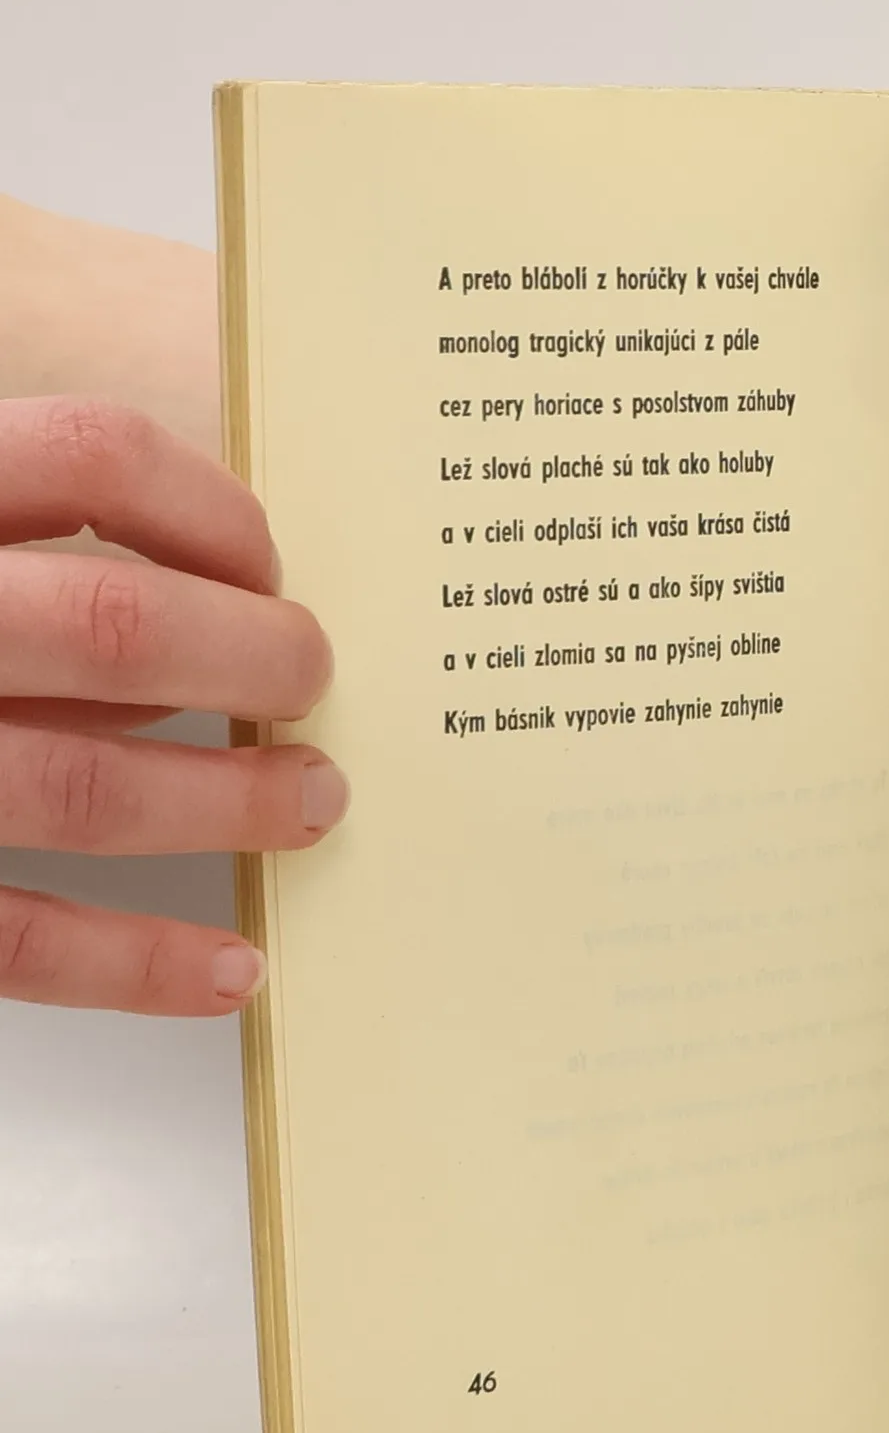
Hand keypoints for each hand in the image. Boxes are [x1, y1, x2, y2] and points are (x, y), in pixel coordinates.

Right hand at [0, 398, 340, 1013]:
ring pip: (83, 787)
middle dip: (255, 659)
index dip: (215, 510)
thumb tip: (198, 610)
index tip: (268, 563)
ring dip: (230, 805)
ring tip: (312, 805)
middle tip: (313, 679)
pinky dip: (136, 965)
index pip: (94, 458)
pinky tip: (230, 974)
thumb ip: (8, 534)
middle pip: (116, 626)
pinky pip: (15, 936)